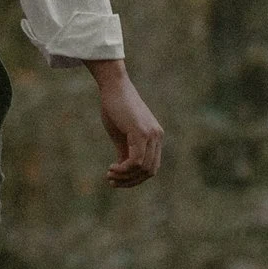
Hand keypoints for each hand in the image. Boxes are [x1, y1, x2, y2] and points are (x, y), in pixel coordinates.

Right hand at [91, 61, 162, 187]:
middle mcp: (157, 136)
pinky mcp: (142, 132)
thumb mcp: (121, 135)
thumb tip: (123, 171)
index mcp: (155, 137)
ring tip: (109, 174)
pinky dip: (124, 169)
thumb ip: (125, 152)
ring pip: (143, 168)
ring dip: (125, 176)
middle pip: (149, 171)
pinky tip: (112, 168)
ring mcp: (151, 134)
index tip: (117, 179)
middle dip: (130, 181)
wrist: (113, 87)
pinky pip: (137, 161)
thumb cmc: (115, 108)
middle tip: (111, 180)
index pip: (151, 167)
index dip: (135, 178)